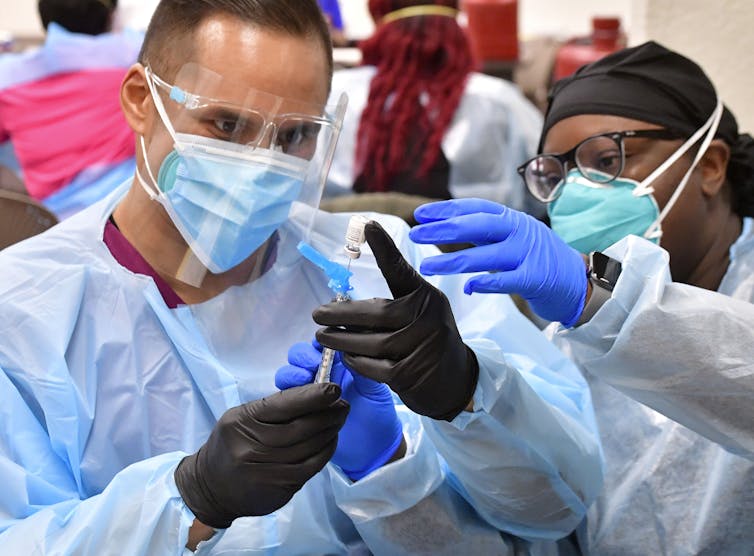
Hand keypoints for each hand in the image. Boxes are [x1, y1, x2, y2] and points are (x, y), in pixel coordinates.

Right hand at [174, 384, 347, 528]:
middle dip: (328, 413)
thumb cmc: (230, 444)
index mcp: (242, 423)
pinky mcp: (278, 489)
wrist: (211, 487)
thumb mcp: (241, 418)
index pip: (283, 406)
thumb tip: (312, 395)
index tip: (334, 388)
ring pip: (309, 447)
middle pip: (301, 427)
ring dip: (330, 431)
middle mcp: (252, 448)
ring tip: (339, 419)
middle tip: (343, 404)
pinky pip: (310, 467)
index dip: (312, 396)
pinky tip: (331, 440)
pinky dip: (325, 451)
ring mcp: (266, 472)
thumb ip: (271, 408)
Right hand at [276, 341, 403, 479]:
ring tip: (304, 381)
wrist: (373, 450)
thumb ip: (362, 369)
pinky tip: (300, 402)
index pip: (321, 344)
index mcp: (339, 364)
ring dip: (291, 374)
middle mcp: (320, 375)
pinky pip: (284, 400)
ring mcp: (308, 394)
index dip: (317, 342)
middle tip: (311, 365)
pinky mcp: (298, 413)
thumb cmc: (378, 416)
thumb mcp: (374, 390)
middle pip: (299, 357)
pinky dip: (287, 396)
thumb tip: (349, 345)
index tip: (321, 349)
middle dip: (301, 357)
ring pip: (287, 376)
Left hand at [314, 221, 478, 421]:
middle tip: (317, 315)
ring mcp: (422, 347)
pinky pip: (373, 367)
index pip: (401, 270)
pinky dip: (355, 362)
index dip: (384, 248)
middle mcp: (428, 318)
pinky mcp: (411, 374)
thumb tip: (346, 299)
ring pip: (371, 342)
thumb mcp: (420, 312)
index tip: (367, 225)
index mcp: (427, 297)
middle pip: (376, 312)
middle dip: (341, 314)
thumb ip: (393, 302)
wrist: (455, 379)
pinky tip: (346, 357)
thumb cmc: (427, 339)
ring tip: (324, 336)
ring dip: (342, 340)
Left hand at [409, 198, 587, 326]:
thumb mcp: (513, 238)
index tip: (420, 215)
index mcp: (512, 219)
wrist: (579, 281)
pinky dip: (487, 282)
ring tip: (428, 267)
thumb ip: (485, 233)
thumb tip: (445, 227)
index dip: (446, 209)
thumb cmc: (538, 259)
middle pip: (477, 226)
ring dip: (453, 261)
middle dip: (444, 229)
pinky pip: (507, 280)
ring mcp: (528, 254)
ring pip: (486, 255)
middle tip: (416, 234)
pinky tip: (468, 286)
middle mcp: (519, 231)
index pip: (475, 208)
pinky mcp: (536, 278)